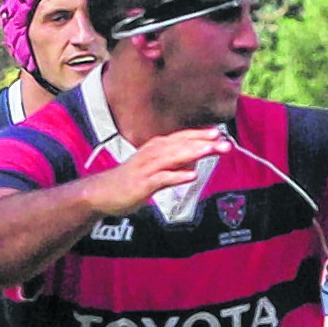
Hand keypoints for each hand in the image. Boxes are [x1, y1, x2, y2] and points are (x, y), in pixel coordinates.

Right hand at [81, 129, 230, 215]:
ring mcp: (147, 168)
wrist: (103, 193)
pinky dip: (177, 176)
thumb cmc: (132, 180)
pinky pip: (162, 179)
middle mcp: (152, 154)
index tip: (219, 133)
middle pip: (181, 145)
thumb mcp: (157, 169)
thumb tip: (194, 164)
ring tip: (211, 150)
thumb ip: (176, 166)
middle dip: (203, 142)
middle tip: (224, 142)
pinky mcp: (143, 184)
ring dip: (193, 153)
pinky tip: (192, 176)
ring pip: (173, 157)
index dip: (200, 135)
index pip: (182, 138)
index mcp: (157, 148)